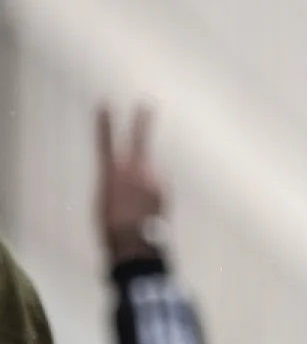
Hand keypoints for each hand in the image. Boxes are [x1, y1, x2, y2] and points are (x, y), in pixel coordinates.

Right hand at [95, 104, 162, 261]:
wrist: (133, 241)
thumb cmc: (111, 223)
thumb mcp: (105, 197)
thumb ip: (118, 180)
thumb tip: (133, 175)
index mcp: (112, 172)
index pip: (106, 141)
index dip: (106, 123)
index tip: (105, 103)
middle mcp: (134, 171)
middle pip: (140, 140)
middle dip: (143, 122)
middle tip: (148, 104)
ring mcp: (152, 179)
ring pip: (149, 172)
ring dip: (145, 184)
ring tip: (137, 203)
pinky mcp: (165, 189)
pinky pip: (157, 185)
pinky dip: (153, 193)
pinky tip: (147, 207)